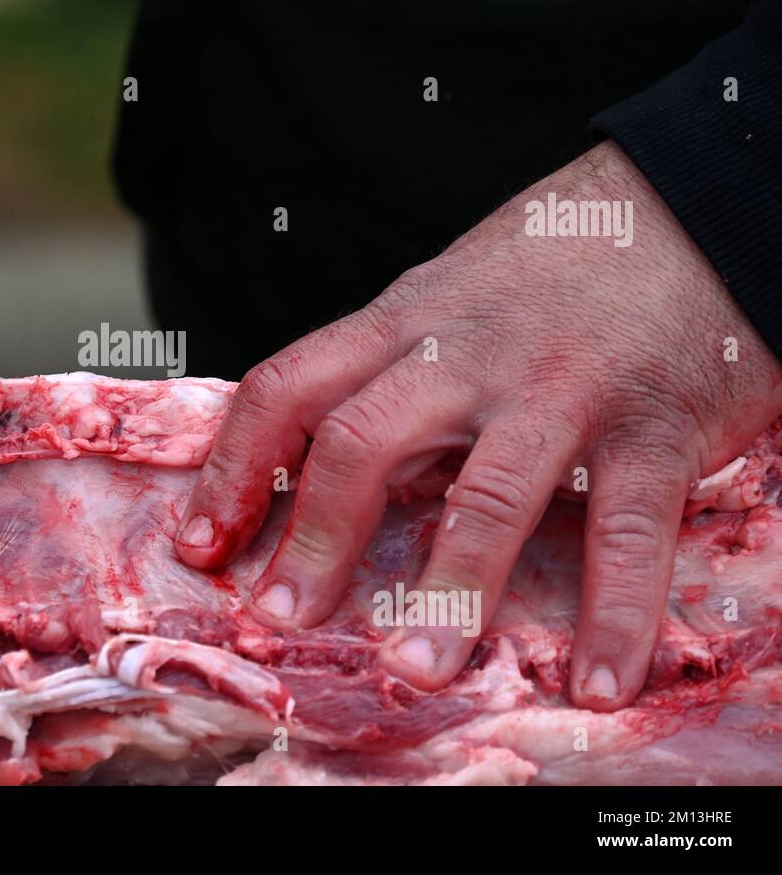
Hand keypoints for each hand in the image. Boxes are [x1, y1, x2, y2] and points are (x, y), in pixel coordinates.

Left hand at [175, 141, 781, 709]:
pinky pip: (628, 529)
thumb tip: (313, 468)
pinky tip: (597, 680)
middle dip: (314, 536)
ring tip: (415, 671)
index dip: (232, 468)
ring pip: (487, 495)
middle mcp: (466, 354)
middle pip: (362, 440)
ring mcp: (559, 390)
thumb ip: (383, 375)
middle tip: (281, 618)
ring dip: (448, 594)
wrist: (689, 206)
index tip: (198, 544)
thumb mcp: (441, 298)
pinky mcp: (654, 425)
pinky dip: (615, 614)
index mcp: (401, 322)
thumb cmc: (546, 270)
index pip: (287, 386)